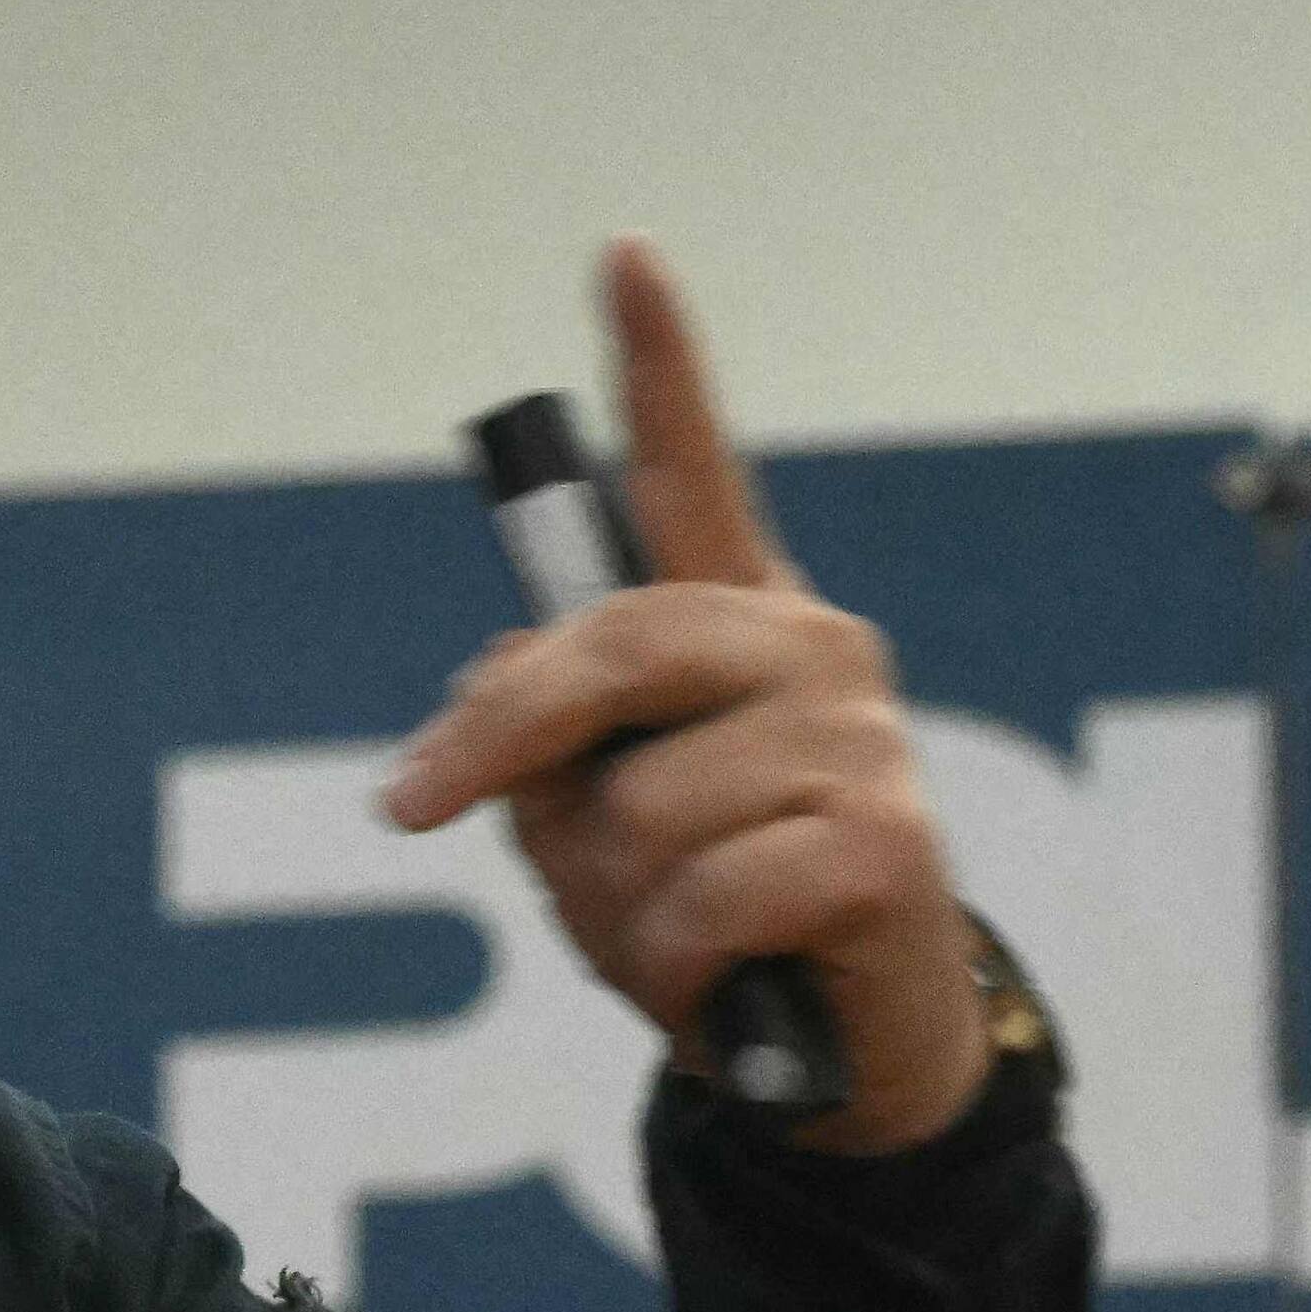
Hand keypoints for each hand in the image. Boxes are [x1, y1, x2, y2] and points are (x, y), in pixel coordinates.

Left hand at [377, 239, 991, 1154]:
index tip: (623, 250)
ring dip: (613, 902)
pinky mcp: (889, 845)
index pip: (699, 472)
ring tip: (673, 933)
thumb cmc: (710, 919)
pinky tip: (722, 980)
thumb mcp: (590, 829)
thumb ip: (536, 749)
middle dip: (499, 743)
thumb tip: (484, 714)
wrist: (841, 1061)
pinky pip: (704, 896)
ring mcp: (860, 742)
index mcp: (734, 627)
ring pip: (643, 806)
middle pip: (613, 649)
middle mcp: (812, 651)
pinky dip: (672, 965)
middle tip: (421, 807)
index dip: (661, 359)